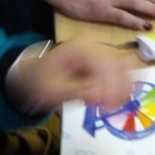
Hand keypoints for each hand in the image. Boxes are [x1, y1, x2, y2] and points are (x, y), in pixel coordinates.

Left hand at [5, 37, 133, 115]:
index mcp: (79, 47)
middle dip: (120, 86)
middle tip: (117, 108)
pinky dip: (120, 85)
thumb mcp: (54, 89)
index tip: (111, 106)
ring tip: (116, 106)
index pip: (103, 63)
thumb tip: (102, 97)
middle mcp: (92, 45)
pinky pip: (118, 71)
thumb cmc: (40, 81)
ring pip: (121, 67)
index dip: (111, 84)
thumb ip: (78, 92)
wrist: (32, 75)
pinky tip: (116, 100)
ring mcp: (98, 51)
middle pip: (117, 63)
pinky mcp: (101, 61)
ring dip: (122, 87)